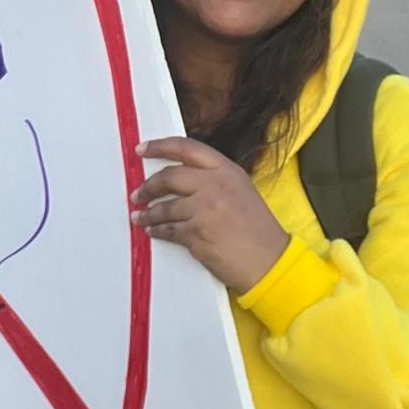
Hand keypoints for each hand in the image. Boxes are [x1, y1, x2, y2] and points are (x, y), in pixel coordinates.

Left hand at [130, 137, 288, 293]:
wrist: (270, 262)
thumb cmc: (257, 229)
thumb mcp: (240, 190)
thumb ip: (213, 179)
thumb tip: (179, 177)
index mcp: (226, 170)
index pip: (186, 148)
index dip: (160, 146)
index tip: (141, 149)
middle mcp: (214, 185)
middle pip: (169, 177)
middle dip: (148, 186)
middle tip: (138, 193)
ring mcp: (204, 210)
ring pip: (165, 207)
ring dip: (148, 213)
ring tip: (140, 217)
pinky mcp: (197, 235)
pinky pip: (168, 229)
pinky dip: (157, 230)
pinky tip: (153, 231)